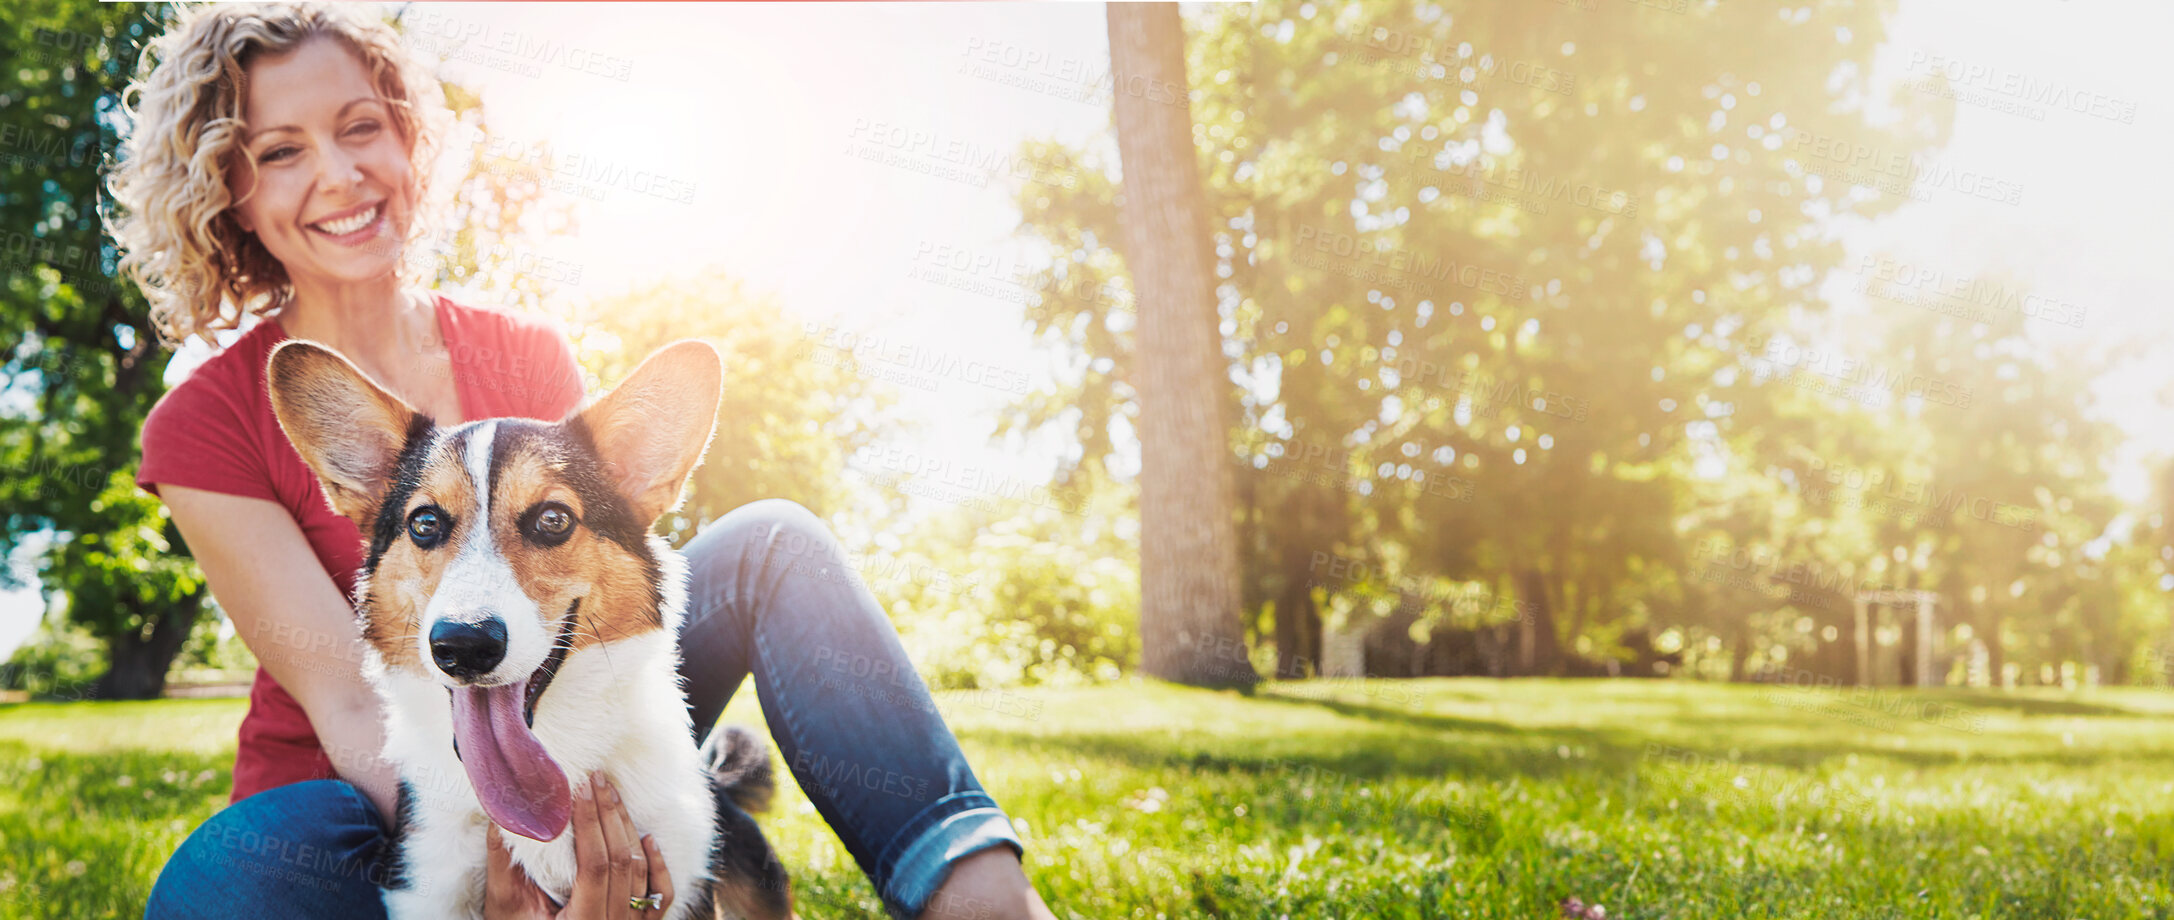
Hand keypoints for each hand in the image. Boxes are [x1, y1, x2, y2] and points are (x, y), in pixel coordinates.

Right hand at [484, 771, 677, 918]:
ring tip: (613, 795)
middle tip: (598, 779)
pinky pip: (659, 896)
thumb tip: (500, 818)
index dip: (591, 824)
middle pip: (622, 862)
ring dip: (628, 829)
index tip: (581, 789)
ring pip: (641, 872)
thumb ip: (503, 867)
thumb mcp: (505, 909)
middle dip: (609, 815)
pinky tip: (648, 838)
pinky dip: (657, 866)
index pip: (595, 865)